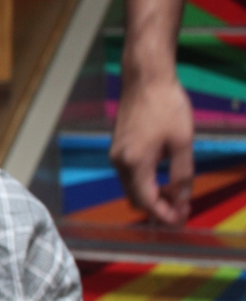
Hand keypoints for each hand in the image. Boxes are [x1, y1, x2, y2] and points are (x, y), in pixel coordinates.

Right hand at [110, 75, 193, 224]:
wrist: (145, 79)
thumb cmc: (167, 107)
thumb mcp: (182, 142)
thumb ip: (182, 175)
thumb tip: (181, 200)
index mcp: (135, 163)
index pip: (147, 201)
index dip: (164, 215)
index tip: (181, 220)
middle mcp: (120, 163)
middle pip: (136, 199)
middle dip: (157, 209)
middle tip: (182, 210)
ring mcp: (116, 155)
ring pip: (132, 188)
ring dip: (151, 196)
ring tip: (176, 195)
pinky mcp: (119, 148)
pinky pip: (130, 175)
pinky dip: (145, 183)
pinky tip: (163, 178)